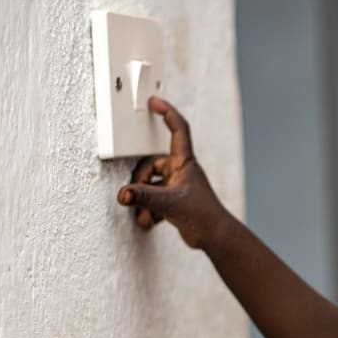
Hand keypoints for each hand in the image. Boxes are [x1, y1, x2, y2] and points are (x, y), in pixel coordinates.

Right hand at [117, 97, 222, 248]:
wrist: (214, 236)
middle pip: (150, 165)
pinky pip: (153, 199)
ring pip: (149, 185)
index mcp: (184, 162)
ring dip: (144, 201)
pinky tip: (152, 222)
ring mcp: (176, 185)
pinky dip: (149, 210)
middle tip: (139, 198)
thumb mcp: (168, 203)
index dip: (167, 113)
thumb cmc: (202, 215)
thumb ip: (143, 197)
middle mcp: (180, 171)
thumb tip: (123, 194)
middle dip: (140, 183)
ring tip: (147, 216)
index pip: (177, 130)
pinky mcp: (173, 200)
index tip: (154, 101)